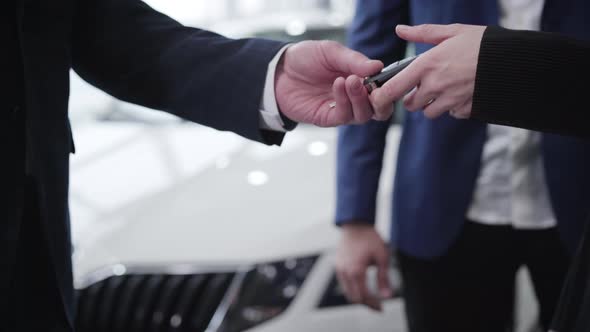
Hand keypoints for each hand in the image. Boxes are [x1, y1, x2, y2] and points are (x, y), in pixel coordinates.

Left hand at [275, 41, 392, 126]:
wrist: (278, 69)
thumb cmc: (306, 58)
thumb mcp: (331, 52)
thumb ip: (354, 60)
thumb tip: (378, 66)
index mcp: (362, 80)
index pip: (385, 89)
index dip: (392, 86)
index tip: (388, 76)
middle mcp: (355, 98)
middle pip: (381, 110)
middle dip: (382, 101)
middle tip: (374, 86)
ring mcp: (342, 109)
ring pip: (363, 115)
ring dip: (360, 98)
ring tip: (350, 80)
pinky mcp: (326, 118)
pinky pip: (343, 116)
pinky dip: (344, 101)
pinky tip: (338, 84)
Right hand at [335, 223, 391, 310]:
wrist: (355, 224)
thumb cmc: (370, 239)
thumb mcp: (382, 257)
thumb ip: (384, 278)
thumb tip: (388, 296)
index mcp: (356, 271)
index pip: (364, 296)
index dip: (374, 304)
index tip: (382, 308)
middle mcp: (345, 272)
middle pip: (354, 298)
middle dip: (366, 304)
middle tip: (378, 306)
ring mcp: (339, 269)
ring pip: (347, 293)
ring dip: (359, 297)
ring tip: (371, 298)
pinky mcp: (337, 266)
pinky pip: (344, 284)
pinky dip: (352, 289)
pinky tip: (362, 286)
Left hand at [371, 24, 485, 118]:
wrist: (514, 59)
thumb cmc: (482, 42)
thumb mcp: (452, 31)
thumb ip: (423, 33)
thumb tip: (400, 30)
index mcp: (427, 65)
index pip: (393, 88)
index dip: (384, 95)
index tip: (383, 94)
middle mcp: (435, 85)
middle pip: (411, 104)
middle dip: (414, 98)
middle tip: (423, 86)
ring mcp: (450, 100)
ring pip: (430, 112)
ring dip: (432, 104)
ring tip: (445, 88)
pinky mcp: (465, 109)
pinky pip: (452, 113)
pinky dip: (453, 107)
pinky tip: (461, 93)